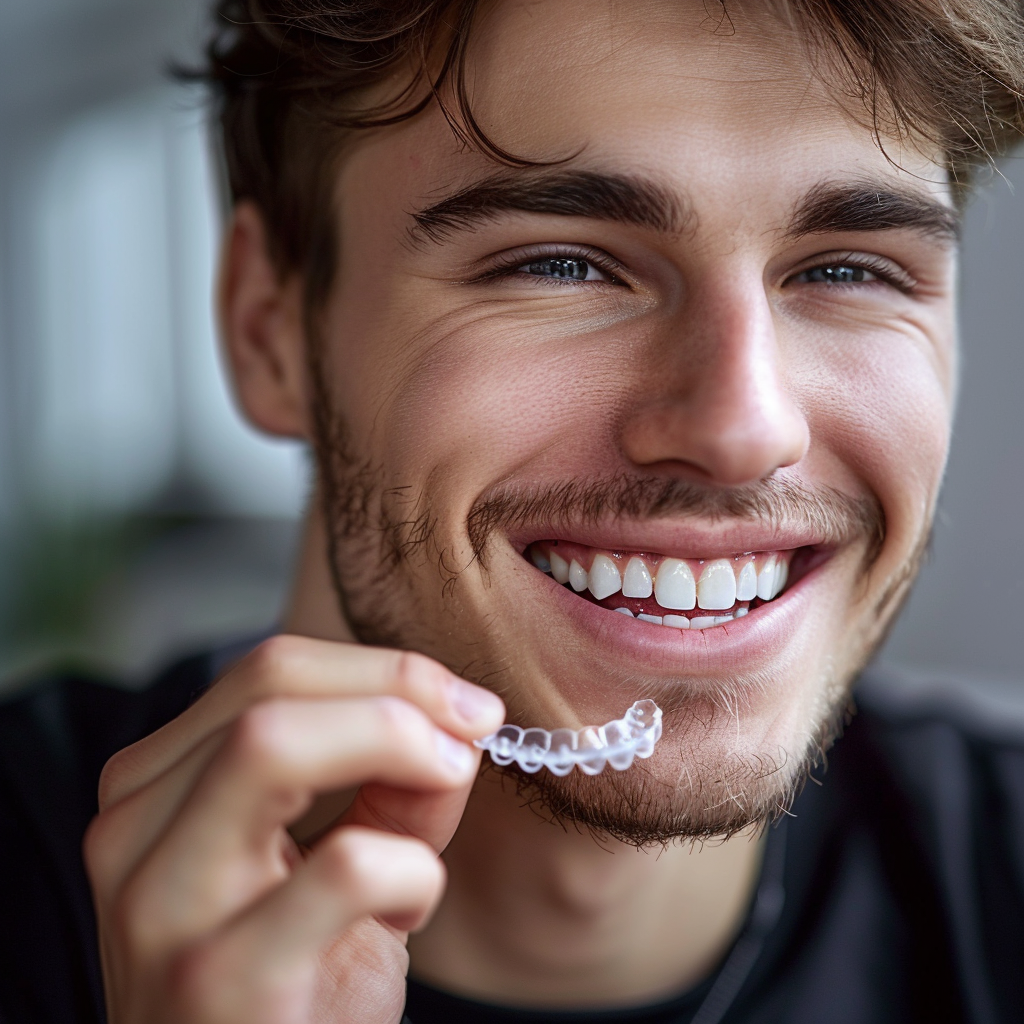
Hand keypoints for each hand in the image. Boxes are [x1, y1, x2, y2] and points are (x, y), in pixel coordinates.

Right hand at [84, 635, 504, 1023]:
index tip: (466, 703)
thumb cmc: (293, 983)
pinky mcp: (216, 979)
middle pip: (267, 690)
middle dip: (395, 689)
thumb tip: (459, 716)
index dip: (382, 668)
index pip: (267, 671)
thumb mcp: (338, 863)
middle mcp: (134, 832)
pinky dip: (412, 868)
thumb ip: (391, 784)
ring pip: (270, 746)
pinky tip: (405, 911)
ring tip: (442, 789)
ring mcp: (162, 906)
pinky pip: (344, 866)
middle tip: (473, 727)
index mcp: (155, 788)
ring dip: (395, 745)